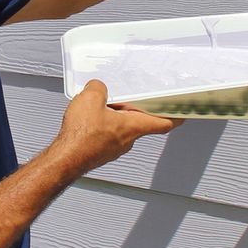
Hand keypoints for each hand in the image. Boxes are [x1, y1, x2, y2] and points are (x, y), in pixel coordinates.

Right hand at [51, 80, 181, 173]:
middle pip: (139, 123)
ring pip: (121, 129)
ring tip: (102, 104)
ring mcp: (113, 149)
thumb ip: (98, 88)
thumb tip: (98, 87)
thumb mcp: (91, 99)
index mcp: (133, 127)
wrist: (64, 160)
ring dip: (115, 117)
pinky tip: (88, 118)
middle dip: (134, 109)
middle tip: (129, 95)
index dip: (175, 116)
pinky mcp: (100, 152)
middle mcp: (127, 140)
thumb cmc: (81, 135)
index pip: (163, 123)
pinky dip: (102, 126)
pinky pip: (106, 135)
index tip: (184, 112)